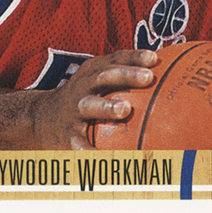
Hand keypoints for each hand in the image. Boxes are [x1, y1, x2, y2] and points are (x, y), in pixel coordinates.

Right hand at [34, 49, 157, 149]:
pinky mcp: (68, 132)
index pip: (116, 58)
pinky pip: (78, 141)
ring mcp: (75, 108)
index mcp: (94, 70)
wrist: (42, 117)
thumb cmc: (86, 96)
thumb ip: (127, 75)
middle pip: (105, 76)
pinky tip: (102, 156)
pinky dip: (88, 149)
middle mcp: (84, 85)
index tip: (155, 59)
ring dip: (107, 106)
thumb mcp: (99, 78)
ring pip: (91, 105)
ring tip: (125, 110)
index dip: (135, 57)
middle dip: (126, 75)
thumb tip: (169, 72)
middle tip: (148, 77)